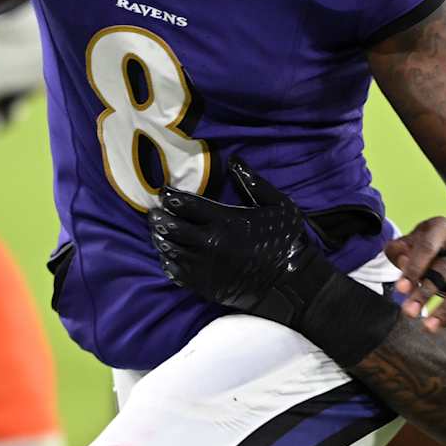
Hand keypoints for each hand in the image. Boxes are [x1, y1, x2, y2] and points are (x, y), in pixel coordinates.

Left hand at [150, 158, 343, 326]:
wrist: (291, 284)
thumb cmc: (286, 242)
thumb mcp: (278, 206)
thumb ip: (253, 182)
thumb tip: (235, 160)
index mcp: (226, 221)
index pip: (186, 205)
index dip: (171, 197)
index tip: (164, 192)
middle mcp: (210, 243)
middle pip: (172, 227)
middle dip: (159, 217)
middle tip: (154, 212)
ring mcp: (205, 267)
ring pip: (170, 250)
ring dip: (160, 238)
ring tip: (157, 231)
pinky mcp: (204, 286)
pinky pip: (176, 272)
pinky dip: (167, 262)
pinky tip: (166, 255)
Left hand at [385, 218, 445, 331]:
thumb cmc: (429, 246)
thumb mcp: (410, 242)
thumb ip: (399, 252)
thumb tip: (403, 264)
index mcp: (441, 228)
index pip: (427, 248)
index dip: (414, 269)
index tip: (400, 289)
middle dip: (426, 292)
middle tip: (409, 311)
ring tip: (428, 326)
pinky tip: (440, 323)